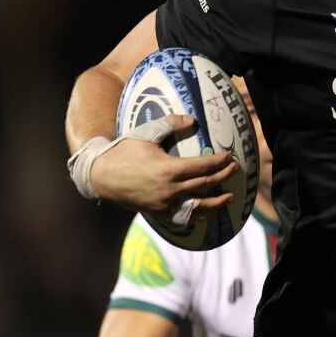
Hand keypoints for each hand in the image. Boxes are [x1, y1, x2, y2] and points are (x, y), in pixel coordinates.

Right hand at [90, 114, 237, 215]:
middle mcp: (169, 190)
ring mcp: (164, 204)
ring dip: (216, 202)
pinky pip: (183, 216)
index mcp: (169, 169)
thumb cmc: (124, 152)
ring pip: (198, 205)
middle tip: (235, 169)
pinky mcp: (158, 213)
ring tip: (229, 197)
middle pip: (205, 184)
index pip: (203, 166)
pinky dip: (197, 215)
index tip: (229, 155)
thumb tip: (193, 120)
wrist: (100, 175)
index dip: (219, 161)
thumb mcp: (147, 134)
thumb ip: (171, 124)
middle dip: (223, 176)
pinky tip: (206, 212)